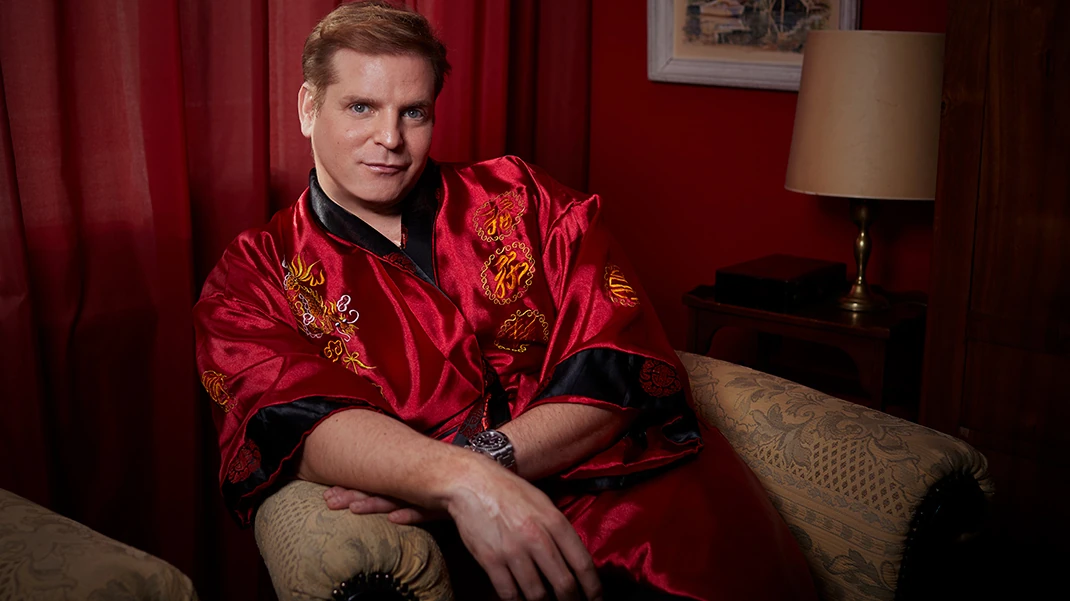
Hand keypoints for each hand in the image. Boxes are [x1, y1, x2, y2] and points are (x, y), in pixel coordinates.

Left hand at [323, 486, 442, 523]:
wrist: (488, 468)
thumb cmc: (454, 478)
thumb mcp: (424, 484)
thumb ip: (407, 492)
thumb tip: (386, 507)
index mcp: (407, 477)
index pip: (376, 480)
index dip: (352, 485)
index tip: (328, 491)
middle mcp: (415, 483)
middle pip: (380, 488)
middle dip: (353, 493)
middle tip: (328, 500)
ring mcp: (430, 493)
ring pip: (398, 498)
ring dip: (374, 503)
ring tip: (352, 508)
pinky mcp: (446, 504)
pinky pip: (427, 511)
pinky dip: (411, 513)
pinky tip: (394, 519)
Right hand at [444, 455, 602, 600]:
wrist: (471, 483)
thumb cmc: (509, 491)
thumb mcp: (543, 502)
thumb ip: (560, 529)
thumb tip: (574, 558)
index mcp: (555, 522)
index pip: (583, 564)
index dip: (593, 588)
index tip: (595, 599)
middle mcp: (537, 538)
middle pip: (564, 584)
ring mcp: (513, 551)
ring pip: (537, 594)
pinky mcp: (491, 560)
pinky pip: (509, 593)